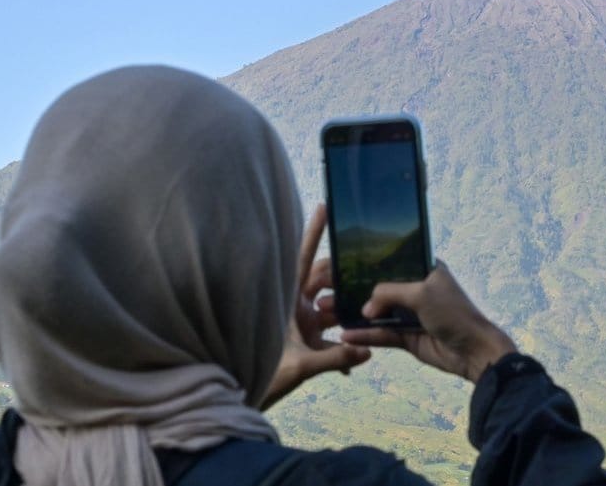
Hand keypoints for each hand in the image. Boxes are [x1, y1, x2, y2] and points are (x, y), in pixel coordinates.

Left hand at [262, 205, 370, 409]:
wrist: (239, 397)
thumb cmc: (258, 376)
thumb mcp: (298, 366)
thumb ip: (333, 358)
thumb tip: (366, 351)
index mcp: (285, 299)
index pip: (303, 258)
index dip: (313, 232)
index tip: (325, 206)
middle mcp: (292, 306)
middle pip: (323, 279)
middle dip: (341, 276)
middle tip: (361, 274)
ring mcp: (299, 323)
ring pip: (330, 306)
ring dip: (346, 312)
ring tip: (364, 315)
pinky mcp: (304, 342)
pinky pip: (330, 338)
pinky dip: (341, 347)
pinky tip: (353, 360)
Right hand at [340, 262, 516, 382]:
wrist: (473, 351)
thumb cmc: (453, 313)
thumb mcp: (420, 294)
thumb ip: (389, 293)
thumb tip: (365, 307)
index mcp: (424, 268)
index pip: (389, 261)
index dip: (364, 263)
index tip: (337, 264)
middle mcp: (415, 289)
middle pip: (378, 288)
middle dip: (352, 291)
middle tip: (325, 291)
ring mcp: (410, 313)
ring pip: (376, 313)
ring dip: (354, 314)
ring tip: (326, 313)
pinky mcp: (406, 336)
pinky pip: (381, 334)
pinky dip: (365, 335)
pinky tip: (345, 336)